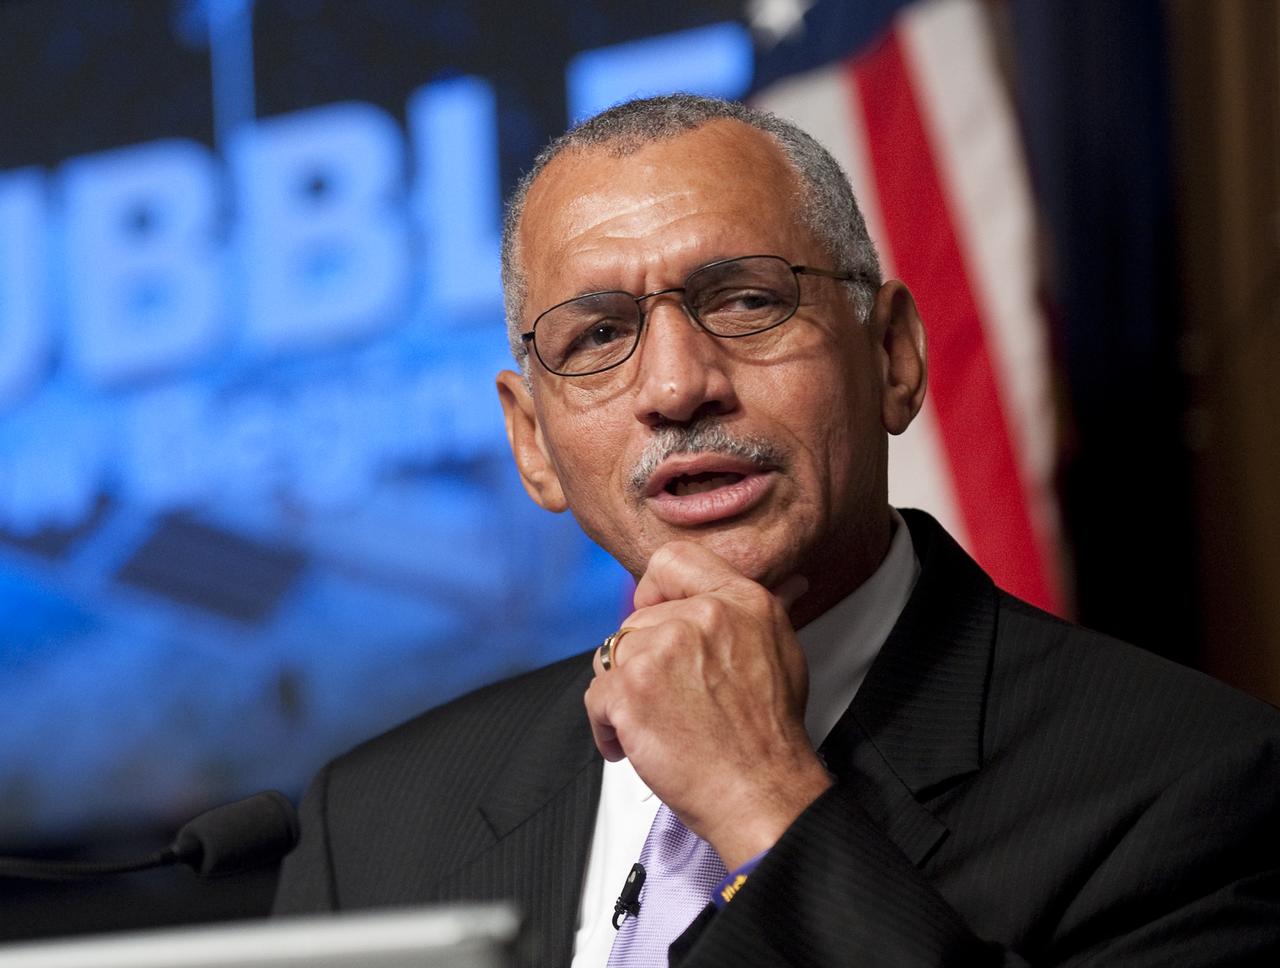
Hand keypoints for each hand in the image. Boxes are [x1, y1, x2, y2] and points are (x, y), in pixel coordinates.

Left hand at [585, 540, 833, 868]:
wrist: (761, 793)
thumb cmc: (769, 737)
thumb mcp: (780, 650)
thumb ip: (751, 613)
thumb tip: (772, 584)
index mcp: (739, 600)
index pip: (673, 560)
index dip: (655, 591)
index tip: (655, 617)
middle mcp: (701, 615)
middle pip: (637, 619)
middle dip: (643, 660)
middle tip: (669, 698)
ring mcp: (662, 648)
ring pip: (612, 654)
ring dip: (623, 692)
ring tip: (655, 723)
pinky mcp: (630, 688)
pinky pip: (595, 695)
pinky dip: (607, 726)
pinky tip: (636, 743)